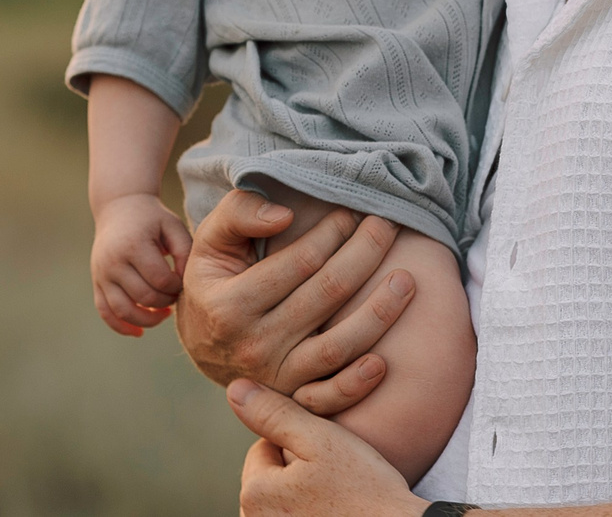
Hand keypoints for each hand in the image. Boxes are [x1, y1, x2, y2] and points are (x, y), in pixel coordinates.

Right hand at [90, 192, 191, 335]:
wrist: (119, 208)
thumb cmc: (153, 219)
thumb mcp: (173, 227)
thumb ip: (185, 252)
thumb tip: (184, 283)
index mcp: (134, 245)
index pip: (159, 279)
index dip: (176, 287)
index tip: (183, 282)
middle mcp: (113, 261)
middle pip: (143, 297)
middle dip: (165, 302)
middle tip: (176, 297)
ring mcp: (102, 274)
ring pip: (122, 311)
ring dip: (146, 320)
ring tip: (163, 315)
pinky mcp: (97, 282)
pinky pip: (105, 312)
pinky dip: (121, 326)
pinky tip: (139, 332)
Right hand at [175, 190, 415, 412]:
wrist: (204, 344)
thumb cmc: (216, 281)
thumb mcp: (211, 242)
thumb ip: (239, 213)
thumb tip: (285, 214)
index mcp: (231, 305)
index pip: (299, 263)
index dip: (332, 232)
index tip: (352, 212)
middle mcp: (254, 345)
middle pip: (326, 296)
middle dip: (365, 254)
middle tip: (389, 226)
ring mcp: (276, 378)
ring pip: (337, 347)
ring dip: (379, 313)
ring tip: (406, 280)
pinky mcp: (294, 399)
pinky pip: (330, 398)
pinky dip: (358, 384)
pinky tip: (384, 361)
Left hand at [229, 379, 424, 516]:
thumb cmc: (365, 488)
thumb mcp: (321, 439)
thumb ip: (275, 413)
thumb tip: (236, 389)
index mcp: (254, 493)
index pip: (263, 448)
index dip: (298, 441)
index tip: (329, 450)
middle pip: (270, 478)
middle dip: (295, 469)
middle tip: (337, 472)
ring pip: (281, 501)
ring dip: (301, 493)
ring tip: (338, 494)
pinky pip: (294, 516)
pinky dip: (310, 512)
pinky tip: (337, 511)